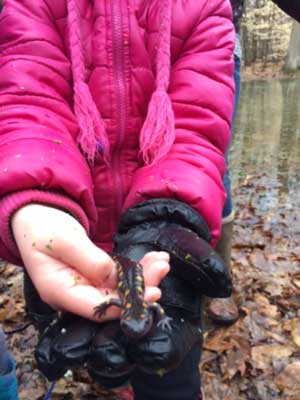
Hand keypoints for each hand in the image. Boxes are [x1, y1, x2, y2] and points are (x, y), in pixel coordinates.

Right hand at [12, 204, 169, 320]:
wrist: (35, 218)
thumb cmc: (43, 227)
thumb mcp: (65, 240)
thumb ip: (90, 260)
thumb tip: (114, 277)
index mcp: (59, 291)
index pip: (97, 307)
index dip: (127, 304)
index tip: (152, 293)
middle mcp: (73, 294)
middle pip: (113, 300)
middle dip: (141, 286)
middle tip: (162, 267)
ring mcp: (83, 286)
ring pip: (118, 288)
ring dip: (143, 276)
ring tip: (162, 260)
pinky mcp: (92, 276)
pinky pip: (116, 277)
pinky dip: (135, 268)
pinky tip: (152, 259)